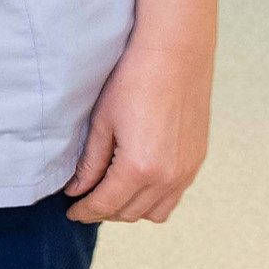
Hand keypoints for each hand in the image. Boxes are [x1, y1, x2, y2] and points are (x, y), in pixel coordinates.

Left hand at [67, 35, 211, 222]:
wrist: (176, 56)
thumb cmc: (133, 82)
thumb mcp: (102, 123)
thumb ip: (90, 163)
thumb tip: (77, 191)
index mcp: (139, 168)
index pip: (106, 204)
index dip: (85, 211)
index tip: (71, 211)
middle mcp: (167, 177)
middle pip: (129, 213)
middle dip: (104, 210)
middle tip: (84, 199)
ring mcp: (187, 171)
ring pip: (154, 212)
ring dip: (130, 208)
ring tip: (109, 191)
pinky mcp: (196, 161)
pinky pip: (173, 196)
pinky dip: (152, 198)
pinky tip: (135, 181)